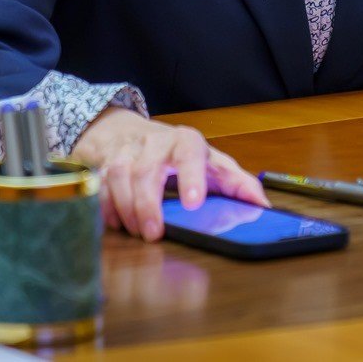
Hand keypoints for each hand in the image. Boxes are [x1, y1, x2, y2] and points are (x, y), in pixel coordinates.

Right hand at [69, 108, 268, 239]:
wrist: (129, 131)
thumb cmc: (178, 154)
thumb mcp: (211, 164)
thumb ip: (237, 184)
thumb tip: (263, 206)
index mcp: (186, 143)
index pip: (190, 152)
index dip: (191, 176)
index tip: (194, 202)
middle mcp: (154, 143)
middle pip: (147, 169)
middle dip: (148, 204)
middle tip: (154, 233)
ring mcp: (126, 151)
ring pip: (119, 176)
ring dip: (126, 208)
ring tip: (137, 231)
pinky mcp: (104, 162)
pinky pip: (99, 184)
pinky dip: (105, 206)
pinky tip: (115, 223)